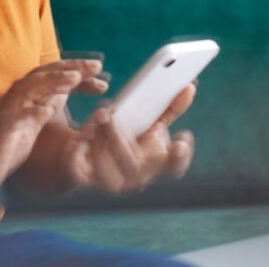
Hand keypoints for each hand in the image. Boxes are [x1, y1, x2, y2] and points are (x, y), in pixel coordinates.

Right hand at [0, 59, 105, 202]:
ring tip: (76, 77)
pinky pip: (16, 116)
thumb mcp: (30, 126)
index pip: (54, 78)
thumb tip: (60, 96)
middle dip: (71, 68)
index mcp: (26, 98)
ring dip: (53, 80)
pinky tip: (47, 111)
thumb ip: (42, 109)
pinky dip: (31, 111)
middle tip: (96, 66)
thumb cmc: (2, 149)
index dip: (78, 75)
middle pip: (45, 73)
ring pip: (30, 86)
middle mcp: (16, 98)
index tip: (101, 79)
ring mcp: (7, 111)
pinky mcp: (1, 128)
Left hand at [65, 82, 197, 194]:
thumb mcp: (147, 122)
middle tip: (108, 114)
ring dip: (99, 139)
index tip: (181, 139)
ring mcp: (111, 182)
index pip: (172, 165)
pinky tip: (81, 134)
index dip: (179, 156)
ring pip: (105, 167)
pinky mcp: (84, 179)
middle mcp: (136, 177)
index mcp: (155, 163)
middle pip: (132, 163)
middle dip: (119, 138)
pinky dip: (79, 149)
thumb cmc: (127, 137)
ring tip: (96, 118)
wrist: (90, 154)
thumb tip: (189, 86)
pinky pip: (79, 167)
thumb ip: (168, 107)